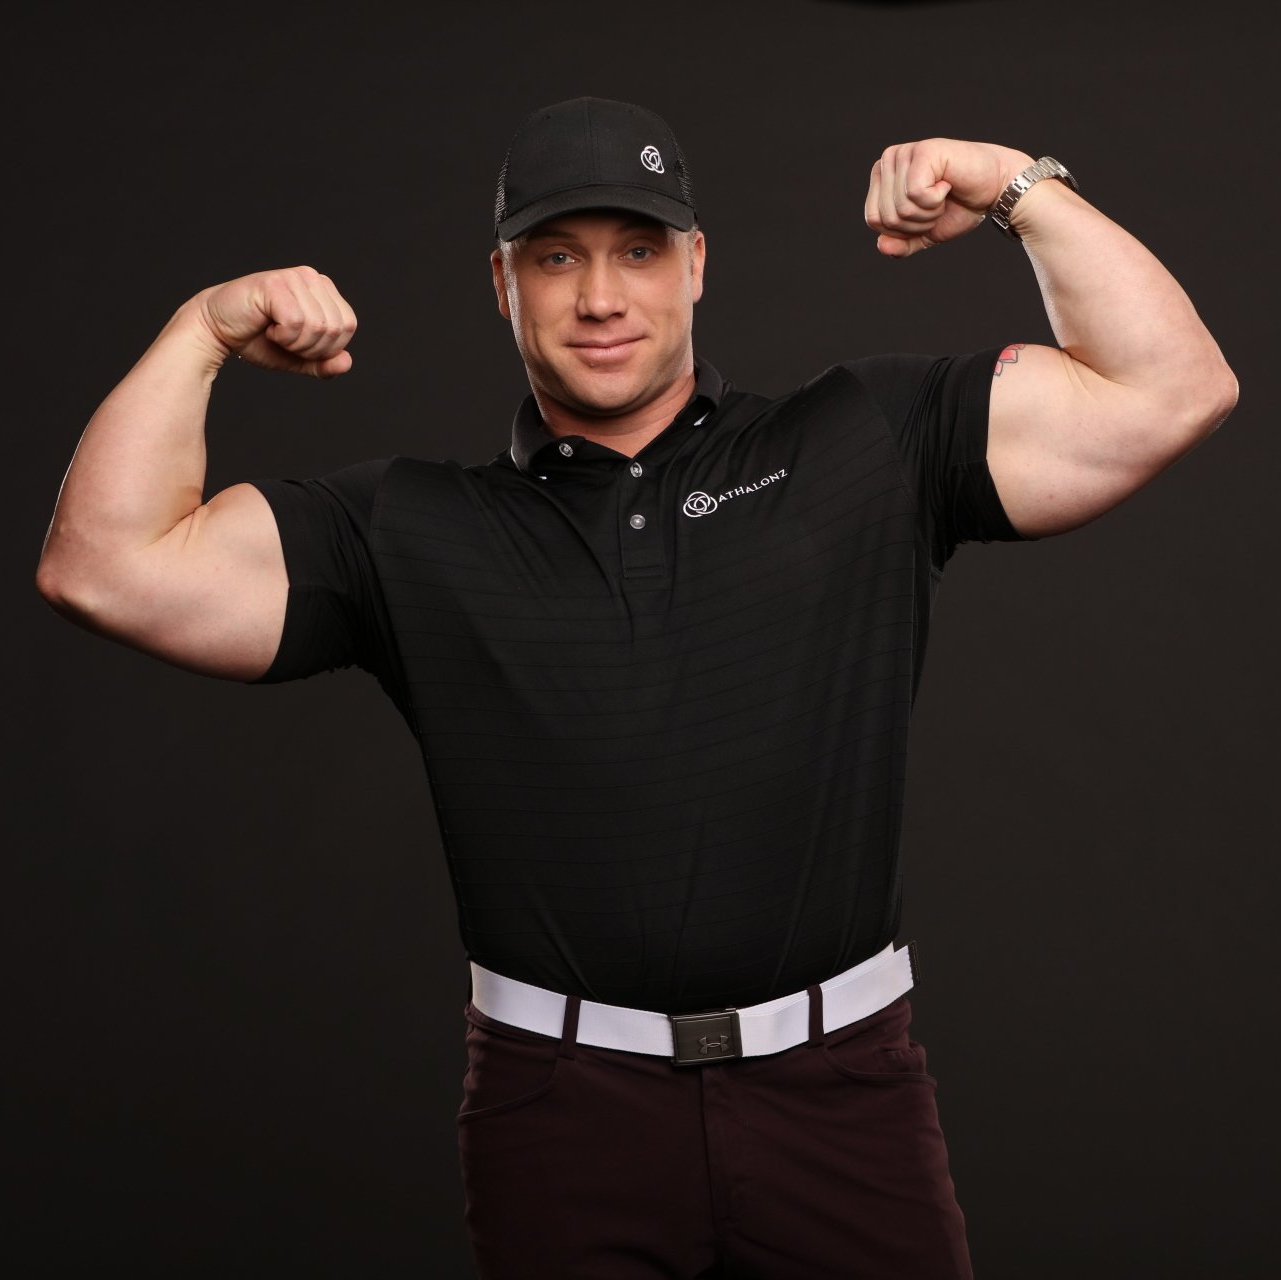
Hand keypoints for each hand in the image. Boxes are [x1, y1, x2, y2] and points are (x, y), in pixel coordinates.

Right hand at [194, 265, 356, 376]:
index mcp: (323, 290)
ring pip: (318, 326)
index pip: (349, 325)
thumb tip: (347, 362)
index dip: (327, 347)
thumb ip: (324, 364)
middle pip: (336, 328)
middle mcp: (312, 277)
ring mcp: (294, 277)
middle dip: (312, 348)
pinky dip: (283, 336)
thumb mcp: (298, 359)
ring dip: (295, 343)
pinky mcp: (274, 283)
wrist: (217, 330)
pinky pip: (296, 322)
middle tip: (286, 340)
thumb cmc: (257, 340)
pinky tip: (268, 327)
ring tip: (276, 333)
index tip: (300, 344)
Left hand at [864, 139, 1032, 257]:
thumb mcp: (924, 233)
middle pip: (885, 216)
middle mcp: (889, 160)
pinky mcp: (923, 151)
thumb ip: (900, 244)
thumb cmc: (959, 206)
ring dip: (928, 213)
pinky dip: (935, 201)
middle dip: (916, 223)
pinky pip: (915, 195)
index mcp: (881, 177)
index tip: (925, 213)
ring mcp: (905, 153)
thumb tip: (881, 246)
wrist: (993, 191)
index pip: (873, 220)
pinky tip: (947, 184)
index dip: (902, 230)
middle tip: (937, 204)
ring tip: (943, 194)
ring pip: (900, 208)